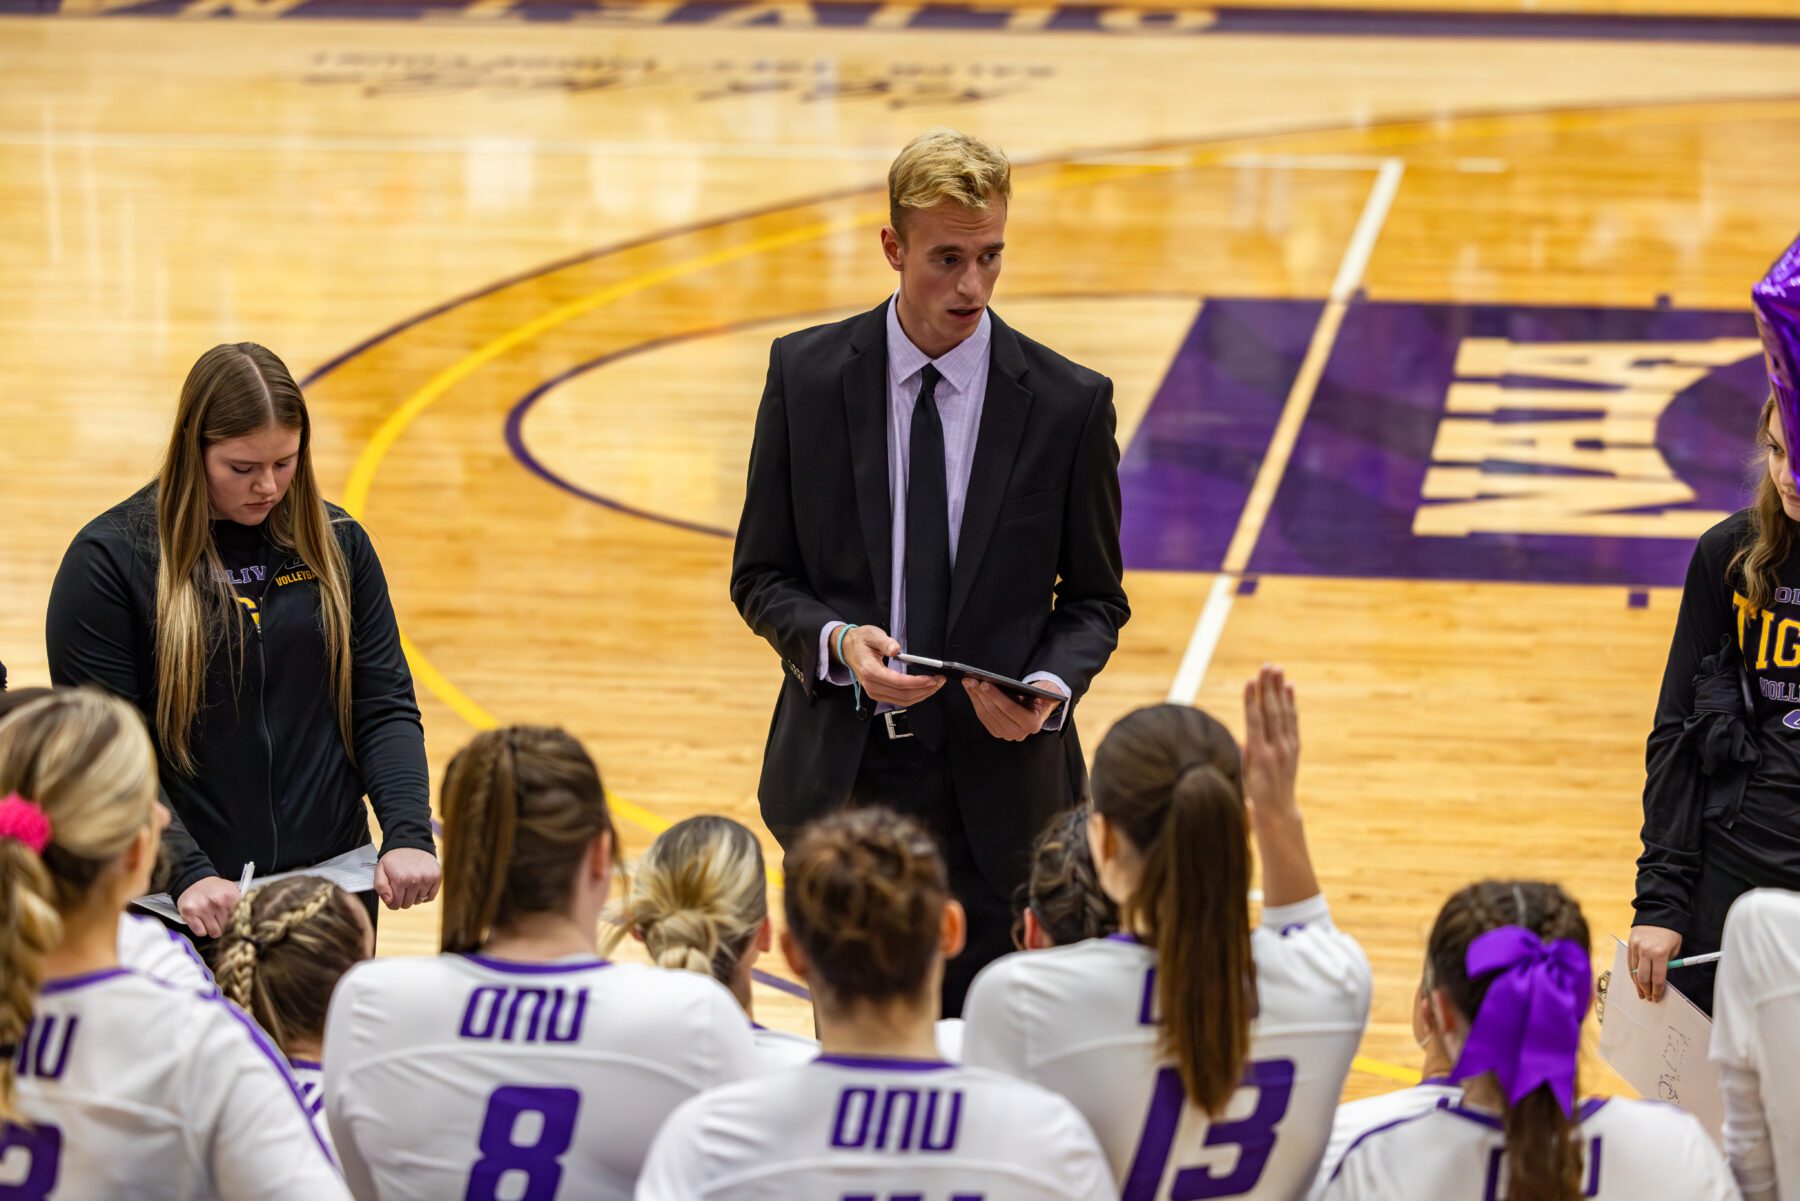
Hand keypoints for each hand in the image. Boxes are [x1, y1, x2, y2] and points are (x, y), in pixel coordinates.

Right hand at [177, 876, 240, 939]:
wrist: (195, 880)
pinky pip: (200, 932)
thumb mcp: (232, 891)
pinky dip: (200, 929)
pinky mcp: (189, 913)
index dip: (237, 924)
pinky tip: (201, 920)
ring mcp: (203, 908)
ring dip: (212, 928)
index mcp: (231, 897)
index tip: (235, 924)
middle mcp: (218, 902)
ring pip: (214, 933)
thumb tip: (248, 922)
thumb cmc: (214, 889)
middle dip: (224, 925)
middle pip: (228, 928)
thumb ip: (241, 906)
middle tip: (219, 917)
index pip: (240, 921)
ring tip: (210, 917)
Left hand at [375, 847, 440, 909]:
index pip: (395, 905)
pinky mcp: (437, 877)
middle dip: (402, 899)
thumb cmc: (394, 860)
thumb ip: (381, 887)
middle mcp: (415, 880)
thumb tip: (390, 901)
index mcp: (400, 879)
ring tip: (411, 884)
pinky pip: (431, 897)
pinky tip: (420, 886)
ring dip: (414, 896)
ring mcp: (427, 878)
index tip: (392, 895)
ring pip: (419, 901)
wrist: (410, 844)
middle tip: (401, 888)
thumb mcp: (380, 870)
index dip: (392, 902)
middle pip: (407, 904)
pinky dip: (425, 895)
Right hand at [837, 626, 944, 706]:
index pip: (898, 683)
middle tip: (939, 681)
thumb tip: (896, 649)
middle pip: (903, 695)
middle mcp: (872, 685)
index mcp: (870, 671)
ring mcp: (874, 692)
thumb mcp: (873, 635)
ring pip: (902, 701)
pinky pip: (899, 700)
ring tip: (935, 685)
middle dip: (925, 690)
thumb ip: (885, 642)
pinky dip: (914, 696)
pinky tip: (923, 689)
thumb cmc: (860, 641)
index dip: (917, 682)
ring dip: (921, 695)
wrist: (847, 648)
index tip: (932, 678)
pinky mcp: (878, 694)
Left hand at [965, 678, 1064, 741]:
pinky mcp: (998, 732)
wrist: (1041, 706)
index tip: (984, 683)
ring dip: (975, 697)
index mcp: (1033, 723)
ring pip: (986, 715)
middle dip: (981, 694)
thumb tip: (1008, 683)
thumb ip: (1035, 689)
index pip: (1010, 709)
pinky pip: (983, 717)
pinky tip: (971, 691)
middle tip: (971, 680)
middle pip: (995, 712)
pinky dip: (976, 703)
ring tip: (968, 682)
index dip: (995, 696)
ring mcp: (1008, 735)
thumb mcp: (1043, 689)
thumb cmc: (1041, 695)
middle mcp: (1020, 733)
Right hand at [1242, 665, 1299, 825]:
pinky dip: (1291, 703)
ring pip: (1283, 712)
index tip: (1250, 680)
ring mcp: (1288, 747)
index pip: (1255, 722)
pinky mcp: (1295, 746)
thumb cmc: (1253, 792)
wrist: (1278, 810)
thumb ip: (1244, 751)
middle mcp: (1276, 749)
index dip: (1251, 700)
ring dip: (1280, 689)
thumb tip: (1242, 734)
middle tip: (1267, 666)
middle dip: (1268, 687)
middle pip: (1271, 712)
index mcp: (1259, 756)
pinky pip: (1293, 720)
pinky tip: (1289, 688)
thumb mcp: (1243, 773)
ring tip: (1278, 670)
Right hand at [1628, 924, 1682, 1001]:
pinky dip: (1632, 973)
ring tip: (1640, 992)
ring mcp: (1636, 947)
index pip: (1657, 978)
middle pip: (1643, 977)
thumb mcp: (1674, 949)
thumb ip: (1667, 964)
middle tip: (1648, 997)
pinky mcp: (1630, 944)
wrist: (1658, 912)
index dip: (1657, 990)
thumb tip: (1660, 979)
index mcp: (1660, 953)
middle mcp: (1646, 951)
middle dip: (1646, 990)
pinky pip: (1629, 963)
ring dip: (1637, 984)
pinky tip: (1635, 980)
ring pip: (1634, 971)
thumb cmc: (1670, 932)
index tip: (1657, 997)